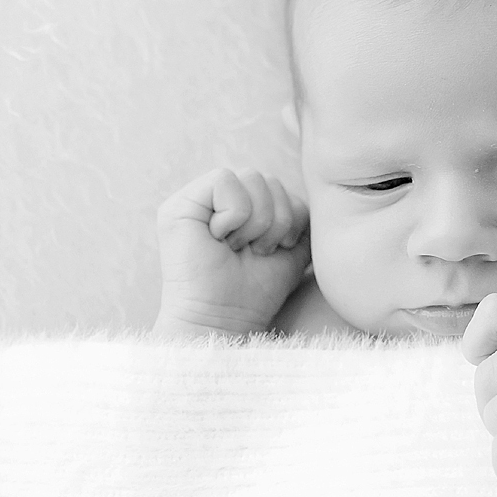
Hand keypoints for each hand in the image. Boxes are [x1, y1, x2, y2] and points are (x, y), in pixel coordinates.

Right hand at [154, 168, 311, 336]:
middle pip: (268, 178)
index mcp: (243, 206)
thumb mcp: (291, 248)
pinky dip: (235, 214)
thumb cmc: (256, 292)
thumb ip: (300, 217)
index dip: (289, 216)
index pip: (281, 187)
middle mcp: (218, 200)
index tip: (272, 250)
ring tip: (238, 248)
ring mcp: (196, 202)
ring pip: (251, 176)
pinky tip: (220, 240)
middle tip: (256, 251)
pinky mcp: (178, 207)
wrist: (224, 321)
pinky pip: (223, 179)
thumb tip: (318, 197)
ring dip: (256, 221)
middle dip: (275, 220)